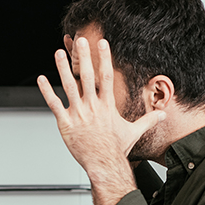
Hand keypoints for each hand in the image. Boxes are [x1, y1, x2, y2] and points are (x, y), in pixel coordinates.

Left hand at [37, 38, 164, 177]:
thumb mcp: (134, 132)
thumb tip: (163, 115)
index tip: (102, 43)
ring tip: (59, 52)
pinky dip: (47, 91)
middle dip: (84, 57)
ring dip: (63, 68)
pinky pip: (54, 104)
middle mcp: (92, 107)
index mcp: (107, 106)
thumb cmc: (116, 149)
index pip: (106, 76)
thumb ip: (148, 120)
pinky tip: (41, 79)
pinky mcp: (66, 123)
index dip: (104, 58)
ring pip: (69, 86)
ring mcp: (79, 114)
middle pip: (87, 77)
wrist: (104, 164)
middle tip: (81, 40)